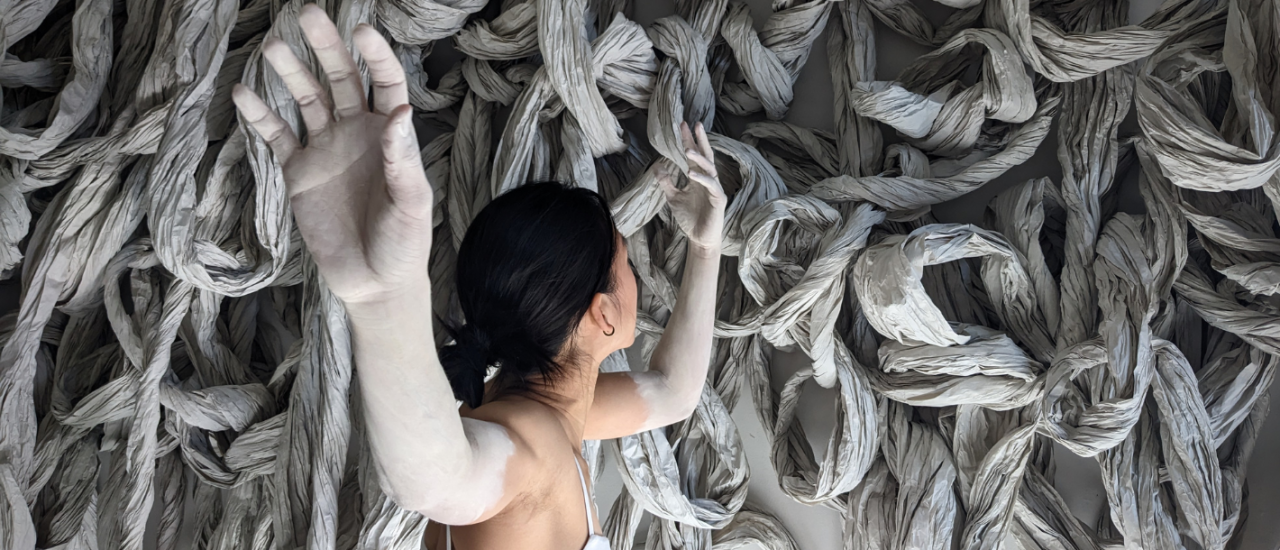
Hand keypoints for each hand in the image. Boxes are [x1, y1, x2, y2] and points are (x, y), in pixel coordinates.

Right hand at [232, 5, 432, 306]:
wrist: (374, 283)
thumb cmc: (404, 244)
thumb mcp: (411, 203)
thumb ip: (403, 158)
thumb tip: (399, 112)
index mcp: (390, 135)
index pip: (384, 82)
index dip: (375, 55)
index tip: (361, 30)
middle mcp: (356, 133)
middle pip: (341, 78)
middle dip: (326, 47)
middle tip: (307, 13)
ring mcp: (326, 149)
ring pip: (306, 99)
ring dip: (290, 73)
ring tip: (272, 48)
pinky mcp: (299, 172)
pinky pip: (277, 136)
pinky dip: (260, 114)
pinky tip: (243, 92)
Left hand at [658, 122, 726, 253]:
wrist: (699, 238)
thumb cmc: (689, 218)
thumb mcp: (673, 198)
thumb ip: (666, 182)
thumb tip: (656, 166)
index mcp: (698, 177)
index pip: (694, 155)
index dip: (688, 141)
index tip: (682, 125)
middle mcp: (708, 180)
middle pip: (705, 155)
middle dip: (699, 140)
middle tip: (694, 125)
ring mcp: (714, 188)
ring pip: (709, 168)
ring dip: (699, 158)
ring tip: (688, 150)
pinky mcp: (718, 199)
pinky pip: (711, 185)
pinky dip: (702, 178)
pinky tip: (691, 174)